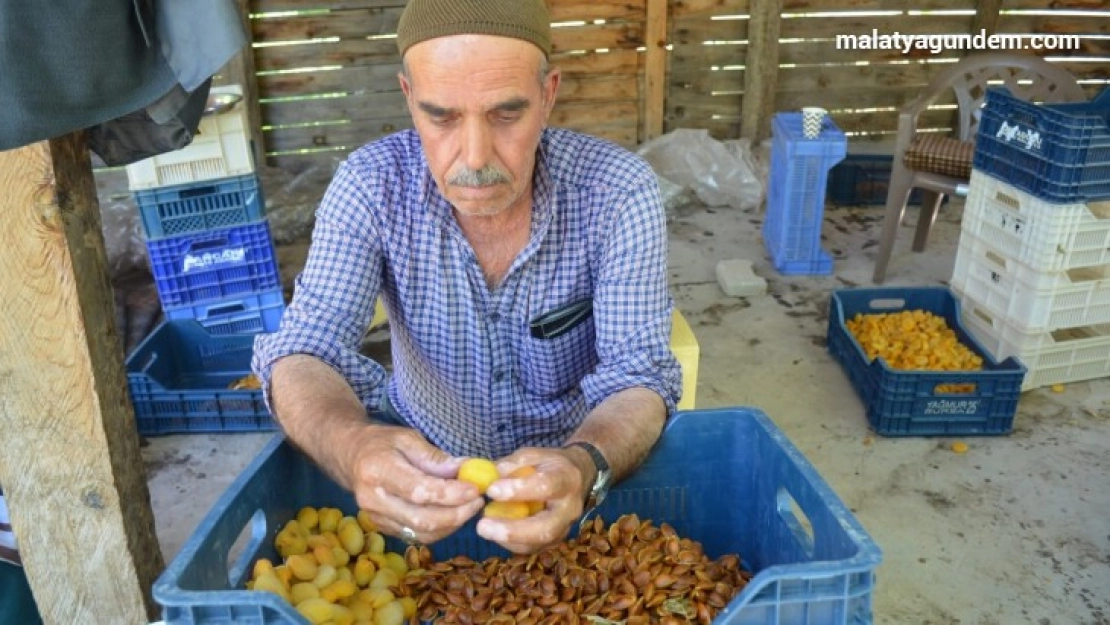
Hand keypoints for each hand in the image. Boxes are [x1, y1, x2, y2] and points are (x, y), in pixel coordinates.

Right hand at [345, 424, 484, 544]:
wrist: (349, 455)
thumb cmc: (381, 442)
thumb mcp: (408, 438)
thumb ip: (435, 457)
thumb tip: (467, 469)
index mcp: (378, 471)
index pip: (419, 490)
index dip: (451, 494)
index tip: (475, 489)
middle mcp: (373, 500)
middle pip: (421, 519)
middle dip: (456, 514)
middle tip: (478, 501)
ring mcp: (375, 518)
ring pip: (421, 533)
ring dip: (452, 524)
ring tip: (469, 507)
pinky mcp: (382, 528)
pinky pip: (416, 536)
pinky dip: (440, 529)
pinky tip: (453, 514)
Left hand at [476, 446, 592, 553]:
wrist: (576, 478)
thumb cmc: (549, 464)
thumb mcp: (532, 455)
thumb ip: (511, 464)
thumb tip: (488, 477)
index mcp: (566, 479)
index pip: (546, 486)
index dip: (519, 490)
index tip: (492, 490)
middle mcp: (569, 508)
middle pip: (546, 527)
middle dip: (512, 530)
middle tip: (482, 526)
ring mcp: (564, 528)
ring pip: (538, 543)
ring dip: (508, 539)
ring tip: (484, 528)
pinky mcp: (555, 540)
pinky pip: (532, 547)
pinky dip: (510, 542)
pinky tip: (494, 532)